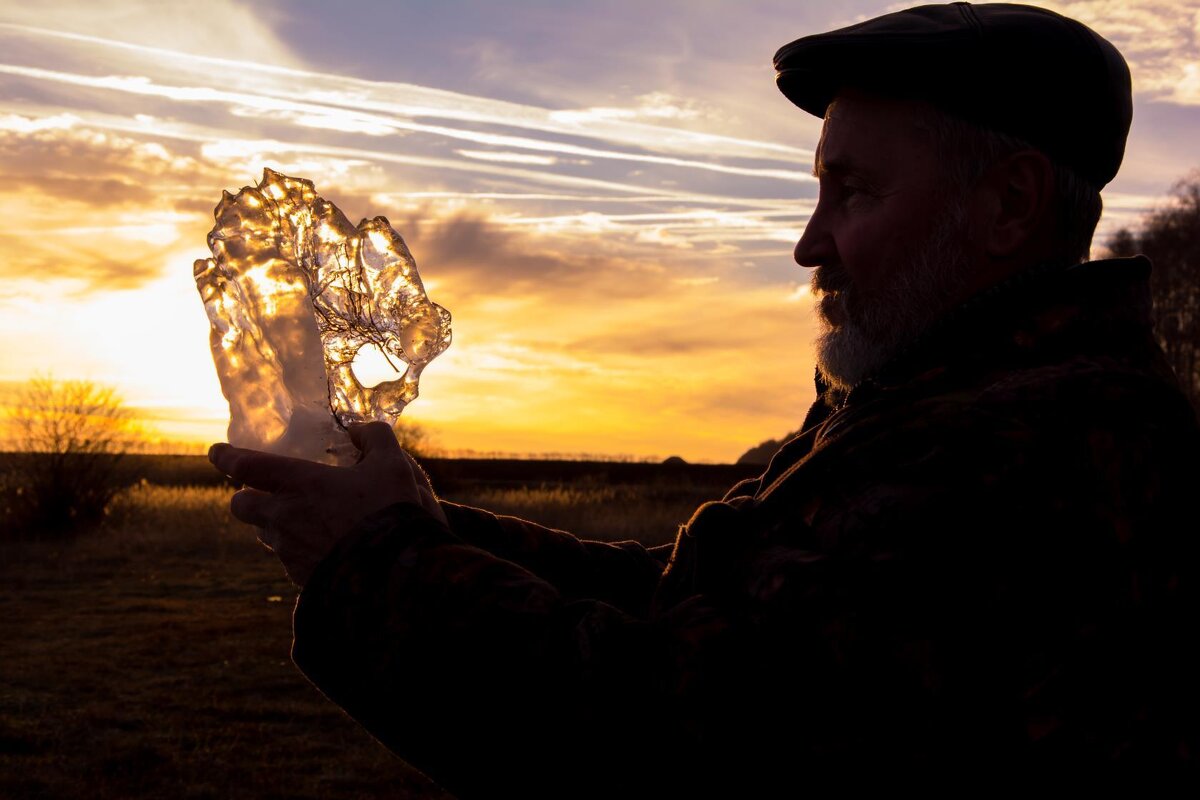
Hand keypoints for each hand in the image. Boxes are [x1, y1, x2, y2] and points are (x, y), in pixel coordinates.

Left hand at [209, 422, 447, 586]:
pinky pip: (288, 559)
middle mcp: (284, 516)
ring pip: (264, 534)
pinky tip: (324, 549)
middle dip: (245, 497)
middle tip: (262, 492)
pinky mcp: (301, 577)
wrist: (394, 575)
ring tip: (299, 521)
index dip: (227, 457)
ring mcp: (289, 550)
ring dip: (272, 525)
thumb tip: (360, 429)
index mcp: (299, 483)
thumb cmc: (391, 512)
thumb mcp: (393, 465)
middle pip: (241, 505)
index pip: (246, 465)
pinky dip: (298, 550)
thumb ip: (375, 438)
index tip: (216, 452)